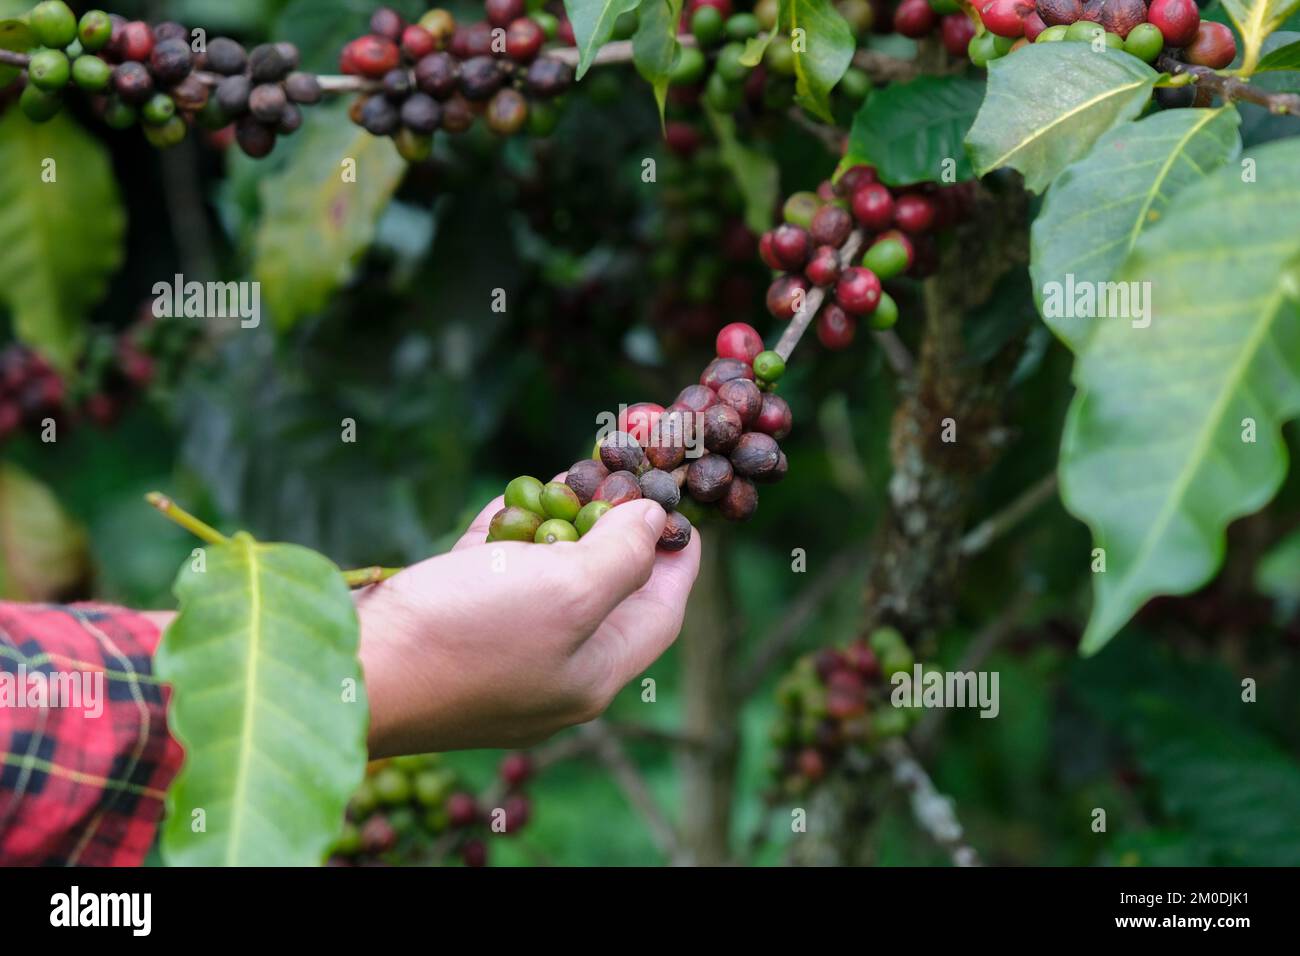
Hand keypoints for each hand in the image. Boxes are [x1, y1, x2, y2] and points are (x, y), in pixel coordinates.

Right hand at [355, 491, 700, 754]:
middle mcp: (552, 672)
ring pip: (545, 582)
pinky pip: (494, 580)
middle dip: (614, 533)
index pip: (660, 613)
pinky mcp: (450, 632)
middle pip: (604, 594)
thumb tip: (654, 520)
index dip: (677, 559)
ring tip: (573, 477)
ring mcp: (499, 655)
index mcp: (593, 675)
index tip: (685, 511)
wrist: (354, 670)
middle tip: (622, 479)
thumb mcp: (570, 590)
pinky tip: (510, 503)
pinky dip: (507, 540)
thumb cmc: (470, 634)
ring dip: (560, 528)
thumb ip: (625, 555)